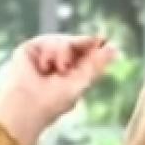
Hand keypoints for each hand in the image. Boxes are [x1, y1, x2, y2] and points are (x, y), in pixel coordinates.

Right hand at [0, 34, 118, 144]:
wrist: (29, 105)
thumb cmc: (54, 101)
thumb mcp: (82, 81)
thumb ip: (96, 64)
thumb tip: (115, 47)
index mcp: (70, 73)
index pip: (85, 53)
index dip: (94, 46)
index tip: (105, 39)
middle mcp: (56, 63)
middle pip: (75, 43)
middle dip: (81, 45)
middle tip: (87, 47)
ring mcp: (43, 56)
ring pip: (63, 40)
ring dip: (64, 53)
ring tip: (59, 69)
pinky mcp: (30, 50)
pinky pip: (48, 40)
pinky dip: (51, 53)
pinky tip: (45, 67)